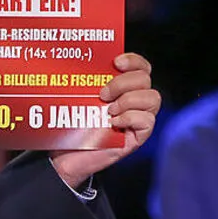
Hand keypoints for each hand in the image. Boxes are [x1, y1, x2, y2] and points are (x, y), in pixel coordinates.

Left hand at [50, 53, 160, 187]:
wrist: (65, 158)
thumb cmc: (71, 128)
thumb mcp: (76, 100)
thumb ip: (84, 83)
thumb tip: (79, 62)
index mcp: (122, 89)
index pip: (140, 67)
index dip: (133, 61)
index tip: (115, 62)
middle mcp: (134, 101)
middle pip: (145, 79)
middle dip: (123, 82)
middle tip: (102, 94)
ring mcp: (138, 119)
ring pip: (152, 98)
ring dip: (129, 100)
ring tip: (108, 110)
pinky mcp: (138, 137)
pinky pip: (147, 120)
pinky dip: (130, 118)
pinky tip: (114, 123)